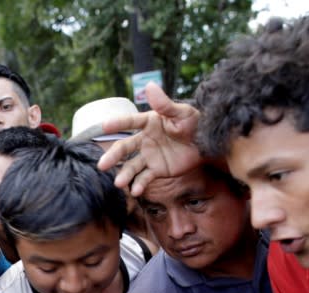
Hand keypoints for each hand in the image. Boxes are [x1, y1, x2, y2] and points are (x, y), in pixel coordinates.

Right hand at [98, 82, 201, 196]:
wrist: (207, 144)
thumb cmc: (195, 124)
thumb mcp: (183, 113)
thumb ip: (165, 104)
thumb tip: (149, 85)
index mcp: (149, 122)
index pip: (130, 122)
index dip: (117, 124)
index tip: (104, 126)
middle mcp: (145, 139)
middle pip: (125, 148)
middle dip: (113, 157)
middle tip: (101, 165)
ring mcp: (149, 156)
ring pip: (132, 166)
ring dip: (124, 175)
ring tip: (119, 183)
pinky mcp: (157, 170)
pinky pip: (145, 178)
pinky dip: (140, 184)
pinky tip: (136, 191)